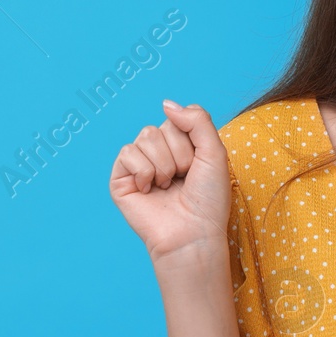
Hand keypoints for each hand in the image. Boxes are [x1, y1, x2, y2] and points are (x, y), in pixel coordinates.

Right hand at [109, 100, 231, 264]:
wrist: (192, 233)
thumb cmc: (208, 199)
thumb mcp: (215, 152)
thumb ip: (197, 120)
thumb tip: (166, 103)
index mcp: (181, 145)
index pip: (179, 118)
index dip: (192, 142)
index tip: (198, 167)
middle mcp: (159, 152)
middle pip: (162, 126)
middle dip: (179, 155)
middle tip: (183, 180)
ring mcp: (139, 165)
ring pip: (145, 137)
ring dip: (163, 165)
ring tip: (168, 186)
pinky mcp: (121, 178)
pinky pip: (127, 152)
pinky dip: (144, 171)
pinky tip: (149, 190)